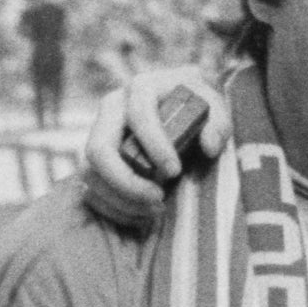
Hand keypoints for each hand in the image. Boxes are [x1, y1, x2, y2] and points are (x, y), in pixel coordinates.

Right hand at [77, 69, 222, 227]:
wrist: (179, 101)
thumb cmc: (197, 104)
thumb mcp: (215, 105)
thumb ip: (219, 123)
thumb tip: (209, 147)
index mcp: (140, 89)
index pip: (138, 116)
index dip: (154, 146)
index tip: (175, 171)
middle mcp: (111, 109)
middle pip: (98, 150)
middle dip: (126, 182)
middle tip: (158, 199)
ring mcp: (98, 133)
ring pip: (89, 173)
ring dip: (119, 199)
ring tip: (154, 211)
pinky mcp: (96, 158)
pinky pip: (89, 189)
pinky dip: (111, 208)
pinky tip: (140, 216)